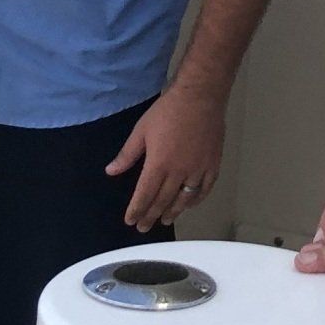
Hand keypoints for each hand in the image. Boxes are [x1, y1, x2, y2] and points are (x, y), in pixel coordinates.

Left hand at [108, 85, 225, 229]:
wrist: (200, 96)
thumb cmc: (168, 111)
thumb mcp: (141, 130)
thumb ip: (127, 154)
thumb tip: (111, 171)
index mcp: (158, 164)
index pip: (144, 195)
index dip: (136, 210)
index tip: (131, 221)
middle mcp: (178, 172)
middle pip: (163, 201)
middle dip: (151, 215)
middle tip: (144, 227)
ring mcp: (198, 170)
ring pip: (184, 199)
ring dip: (173, 212)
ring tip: (165, 220)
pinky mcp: (212, 165)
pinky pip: (204, 189)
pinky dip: (196, 200)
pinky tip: (189, 204)